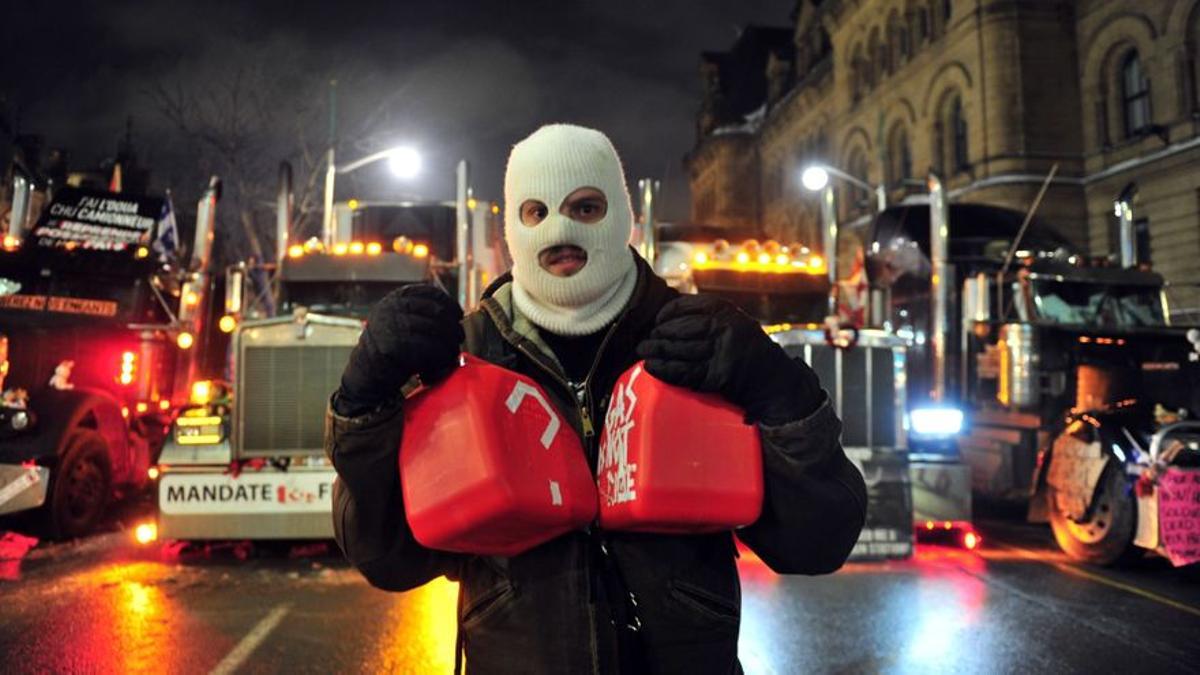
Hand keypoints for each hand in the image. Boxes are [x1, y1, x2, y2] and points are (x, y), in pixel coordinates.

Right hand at [336, 284, 464, 415]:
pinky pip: (429, 348)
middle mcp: (392, 308)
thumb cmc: (392, 349)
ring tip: (452, 353)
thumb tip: (457, 313)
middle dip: (452, 326)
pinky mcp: (394, 346)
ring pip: (436, 331)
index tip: (458, 315)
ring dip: (449, 344)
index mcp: (396, 298)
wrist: (367, 374)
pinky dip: (441, 357)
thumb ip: (421, 313)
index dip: (449, 303)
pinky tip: (441, 363)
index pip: (431, 293)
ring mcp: (392, 325)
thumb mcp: (400, 321)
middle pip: (437, 312)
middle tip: (458, 338)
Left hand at [636, 295, 822, 424]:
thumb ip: (709, 317)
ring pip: (681, 350)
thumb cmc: (748, 350)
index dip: (668, 313)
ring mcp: (723, 352)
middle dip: (660, 335)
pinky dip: (666, 370)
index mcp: (728, 312)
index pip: (690, 306)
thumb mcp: (735, 323)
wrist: (773, 380)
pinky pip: (685, 372)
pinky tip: (653, 368)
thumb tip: (669, 318)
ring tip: (644, 353)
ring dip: (658, 352)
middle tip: (645, 341)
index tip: (657, 320)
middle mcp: (726, 329)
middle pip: (683, 329)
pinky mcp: (719, 376)